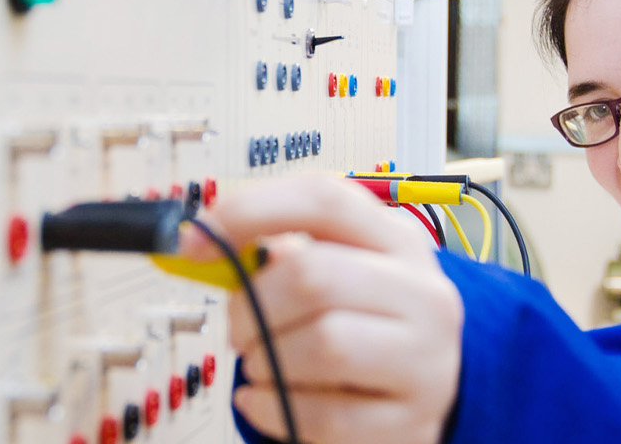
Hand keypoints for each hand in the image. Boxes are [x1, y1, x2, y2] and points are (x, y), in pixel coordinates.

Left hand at [178, 174, 462, 443]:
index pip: (325, 200)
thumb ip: (279, 254)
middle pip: (313, 275)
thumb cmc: (365, 326)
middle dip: (252, 304)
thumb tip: (204, 240)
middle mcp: (423, 294)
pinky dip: (272, 406)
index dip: (249, 211)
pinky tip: (265, 398)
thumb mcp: (338, 274)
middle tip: (237, 327)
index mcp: (399, 241)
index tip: (195, 240)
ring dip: (266, 358)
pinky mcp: (410, 421)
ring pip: (324, 344)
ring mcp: (425, 360)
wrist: (425, 394)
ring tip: (261, 363)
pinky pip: (323, 414)